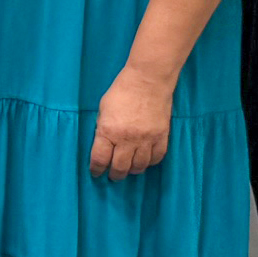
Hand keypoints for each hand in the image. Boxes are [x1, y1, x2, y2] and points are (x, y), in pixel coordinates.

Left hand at [88, 66, 171, 180]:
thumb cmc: (121, 91)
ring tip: (129, 168)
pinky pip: (157, 158)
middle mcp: (127, 140)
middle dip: (115, 175)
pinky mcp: (162, 137)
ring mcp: (146, 140)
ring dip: (132, 170)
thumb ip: (103, 129)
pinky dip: (150, 162)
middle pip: (120, 168)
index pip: (100, 159)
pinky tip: (145, 160)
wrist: (148, 81)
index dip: (96, 169)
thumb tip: (104, 144)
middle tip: (113, 175)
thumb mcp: (103, 110)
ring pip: (139, 166)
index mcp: (108, 131)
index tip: (96, 173)